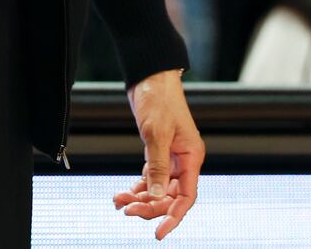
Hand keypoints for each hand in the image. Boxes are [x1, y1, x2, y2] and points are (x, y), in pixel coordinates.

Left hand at [114, 68, 203, 239]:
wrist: (150, 77)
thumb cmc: (158, 99)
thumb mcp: (156, 133)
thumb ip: (157, 166)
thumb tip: (154, 195)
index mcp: (192, 157)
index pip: (186, 197)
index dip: (174, 216)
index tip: (159, 232)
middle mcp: (184, 161)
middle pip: (170, 197)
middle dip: (150, 207)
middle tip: (127, 211)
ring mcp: (171, 158)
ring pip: (158, 189)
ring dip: (140, 198)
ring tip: (119, 203)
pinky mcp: (157, 153)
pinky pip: (150, 178)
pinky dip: (137, 187)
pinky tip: (122, 194)